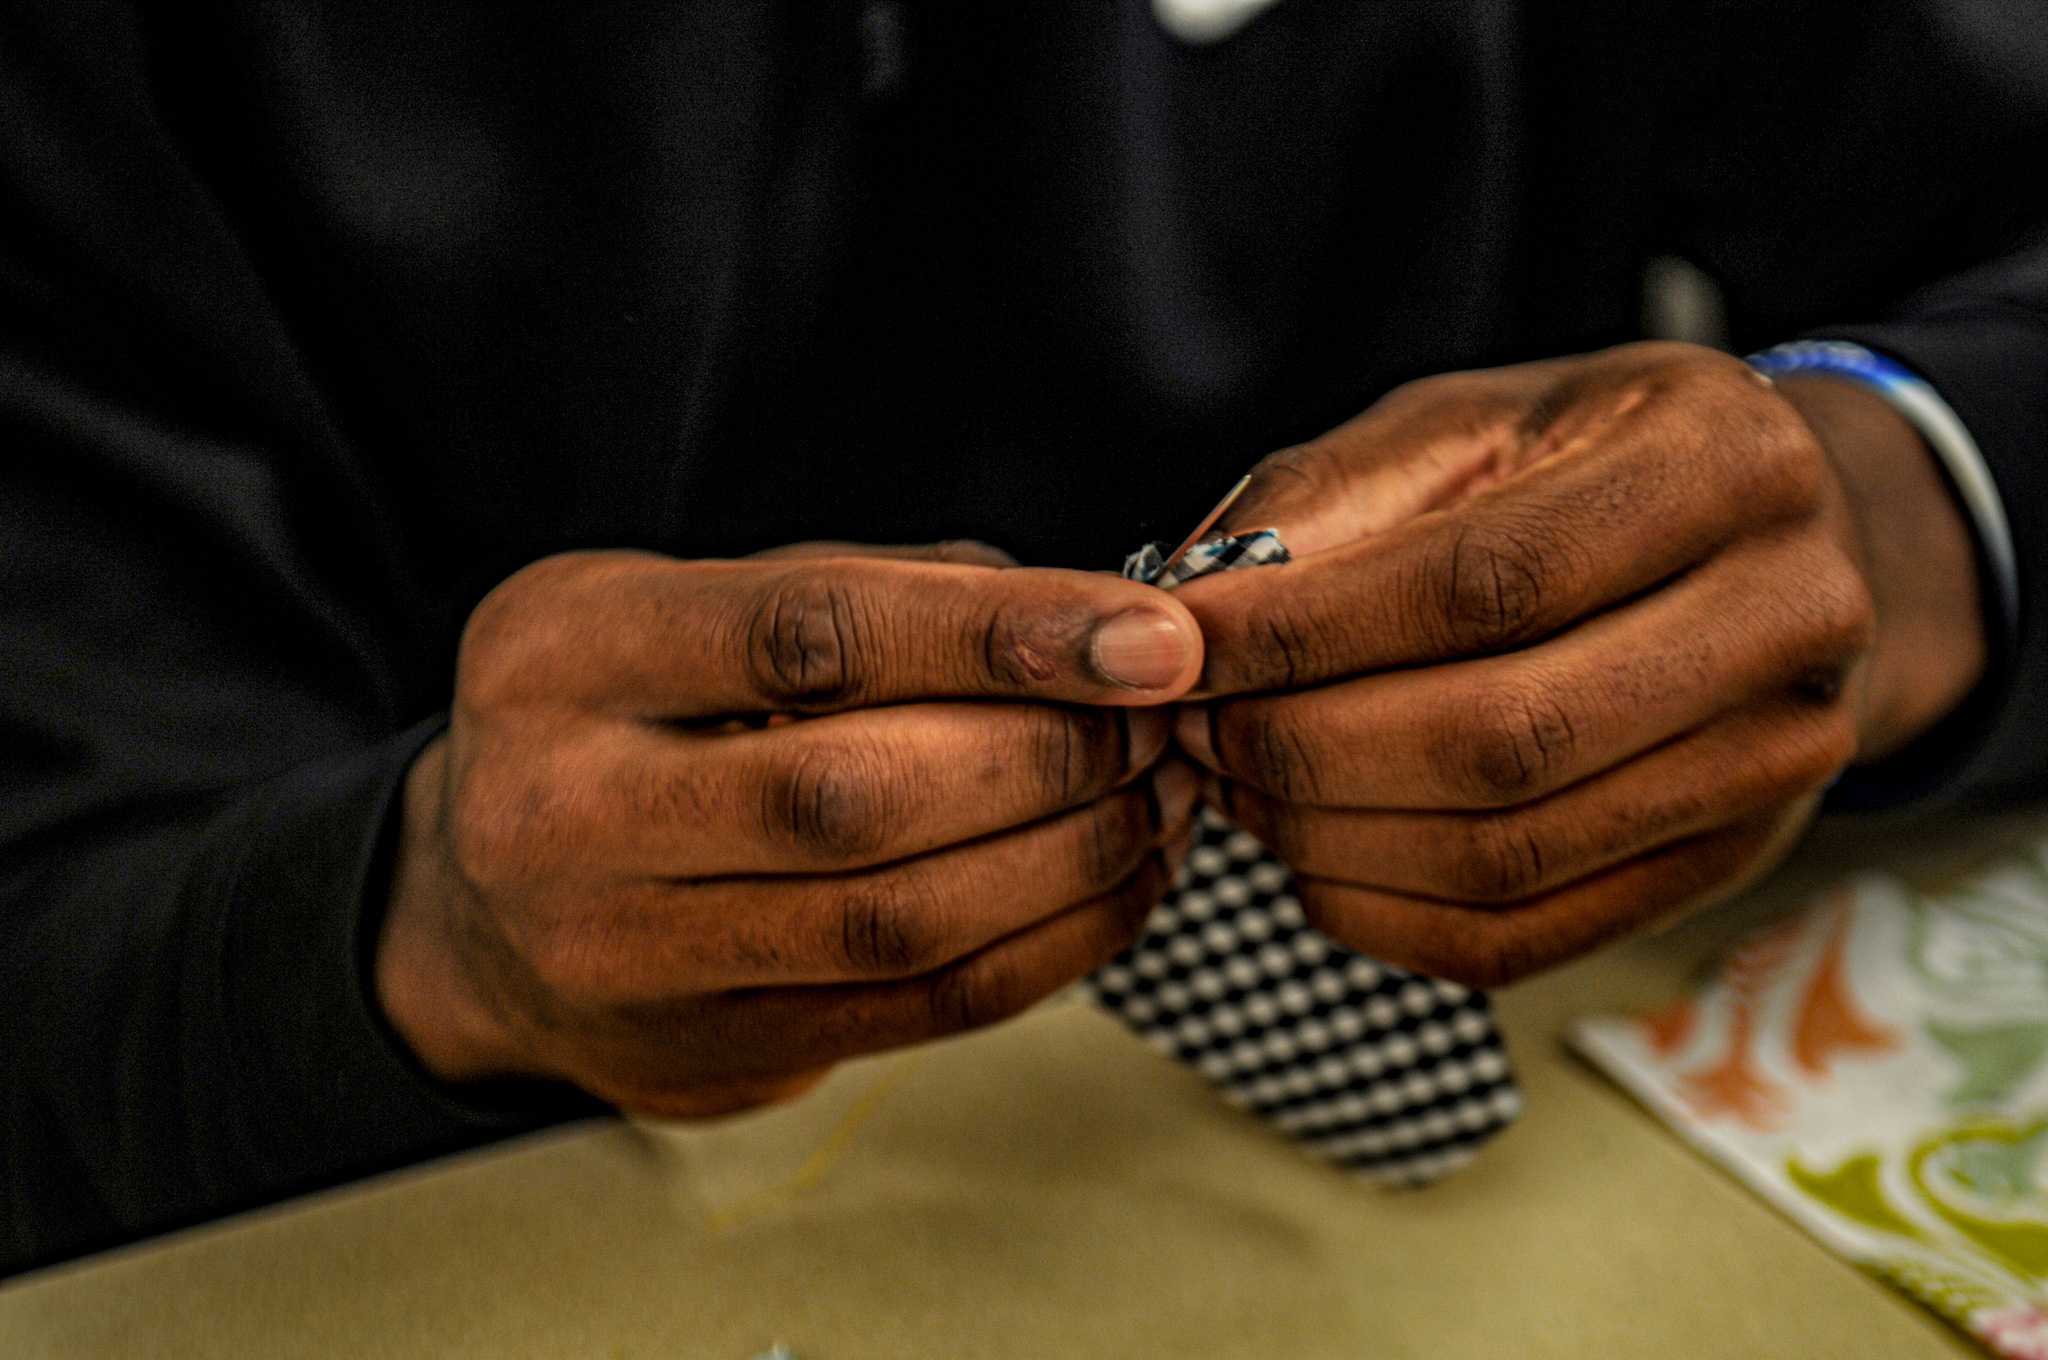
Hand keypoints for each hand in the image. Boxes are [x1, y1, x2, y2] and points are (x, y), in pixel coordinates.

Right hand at [376, 542, 1204, 1116]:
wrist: (473, 912)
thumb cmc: (614, 718)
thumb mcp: (679, 604)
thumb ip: (862, 589)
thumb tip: (1078, 611)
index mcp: (570, 658)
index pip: (810, 637)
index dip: (999, 634)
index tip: (1151, 634)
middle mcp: (572, 815)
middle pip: (857, 797)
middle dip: (1052, 755)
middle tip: (1163, 717)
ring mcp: (629, 960)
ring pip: (901, 924)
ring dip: (1074, 858)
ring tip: (1161, 794)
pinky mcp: (711, 1058)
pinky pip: (922, 1012)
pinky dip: (1052, 947)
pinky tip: (1116, 882)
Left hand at [1172, 341, 1985, 986]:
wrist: (1772, 537)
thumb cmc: (1587, 464)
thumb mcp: (1469, 424)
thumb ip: (1329, 499)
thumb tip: (1186, 612)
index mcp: (1721, 461)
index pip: (1484, 581)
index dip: (1307, 632)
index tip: (1180, 647)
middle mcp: (1788, 612)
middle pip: (1503, 736)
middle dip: (1305, 749)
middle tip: (1196, 731)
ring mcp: (1779, 756)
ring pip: (1508, 852)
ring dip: (1329, 840)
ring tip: (1238, 787)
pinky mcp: (1732, 860)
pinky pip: (1527, 938)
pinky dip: (1383, 919)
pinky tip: (1309, 862)